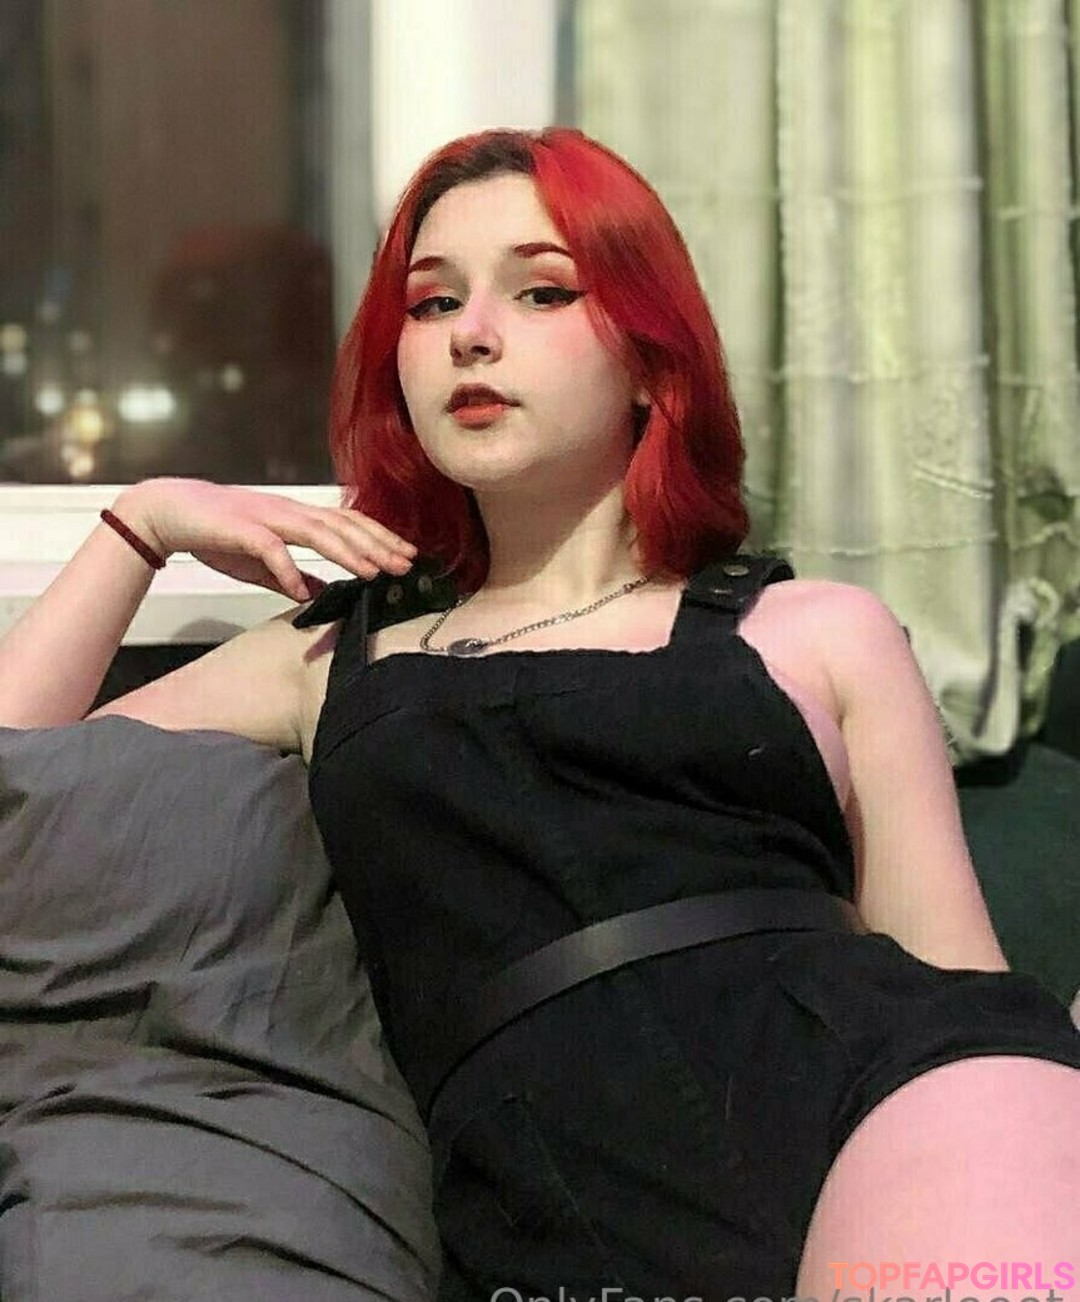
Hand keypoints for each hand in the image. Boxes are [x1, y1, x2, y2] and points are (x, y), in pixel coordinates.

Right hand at [111, 479, 416, 601]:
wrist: (170, 511)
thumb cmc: (218, 534)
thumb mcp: (263, 561)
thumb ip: (292, 577)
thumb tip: (318, 595)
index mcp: (297, 516)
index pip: (348, 523)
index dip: (380, 537)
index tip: (406, 555)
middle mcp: (288, 511)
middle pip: (342, 525)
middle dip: (377, 545)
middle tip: (405, 564)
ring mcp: (266, 517)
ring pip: (316, 531)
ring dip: (347, 553)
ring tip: (372, 573)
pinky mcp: (240, 529)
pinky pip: (269, 549)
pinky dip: (287, 569)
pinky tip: (302, 590)